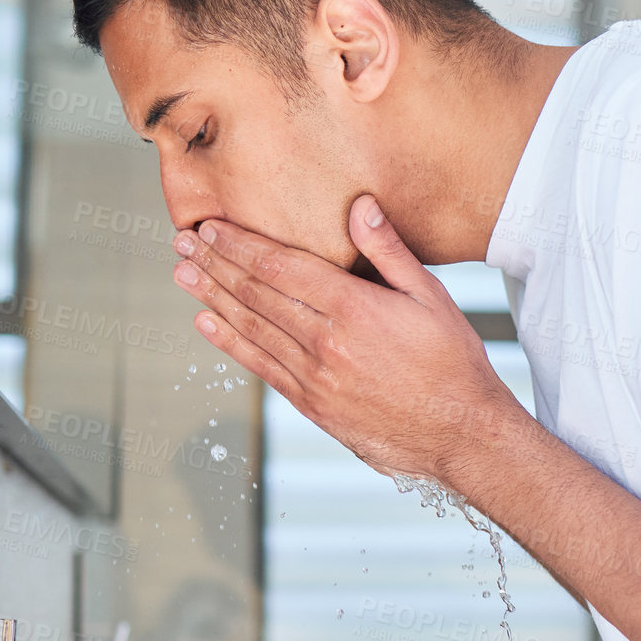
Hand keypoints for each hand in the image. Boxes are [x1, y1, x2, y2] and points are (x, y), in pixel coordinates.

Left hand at [171, 195, 520, 482]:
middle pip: (256, 294)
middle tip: (180, 244)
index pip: (281, 267)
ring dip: (212, 298)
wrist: (460, 435)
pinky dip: (230, 343)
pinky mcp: (313, 405)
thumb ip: (389, 251)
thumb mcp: (432, 297)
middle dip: (214, 264)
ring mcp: (315, 377)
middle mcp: (325, 342)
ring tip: (182, 275)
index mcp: (353, 308)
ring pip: (251, 328)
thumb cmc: (453, 362)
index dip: (240, 245)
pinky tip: (207, 324)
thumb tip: (359, 205)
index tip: (211, 228)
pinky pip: (261, 367)